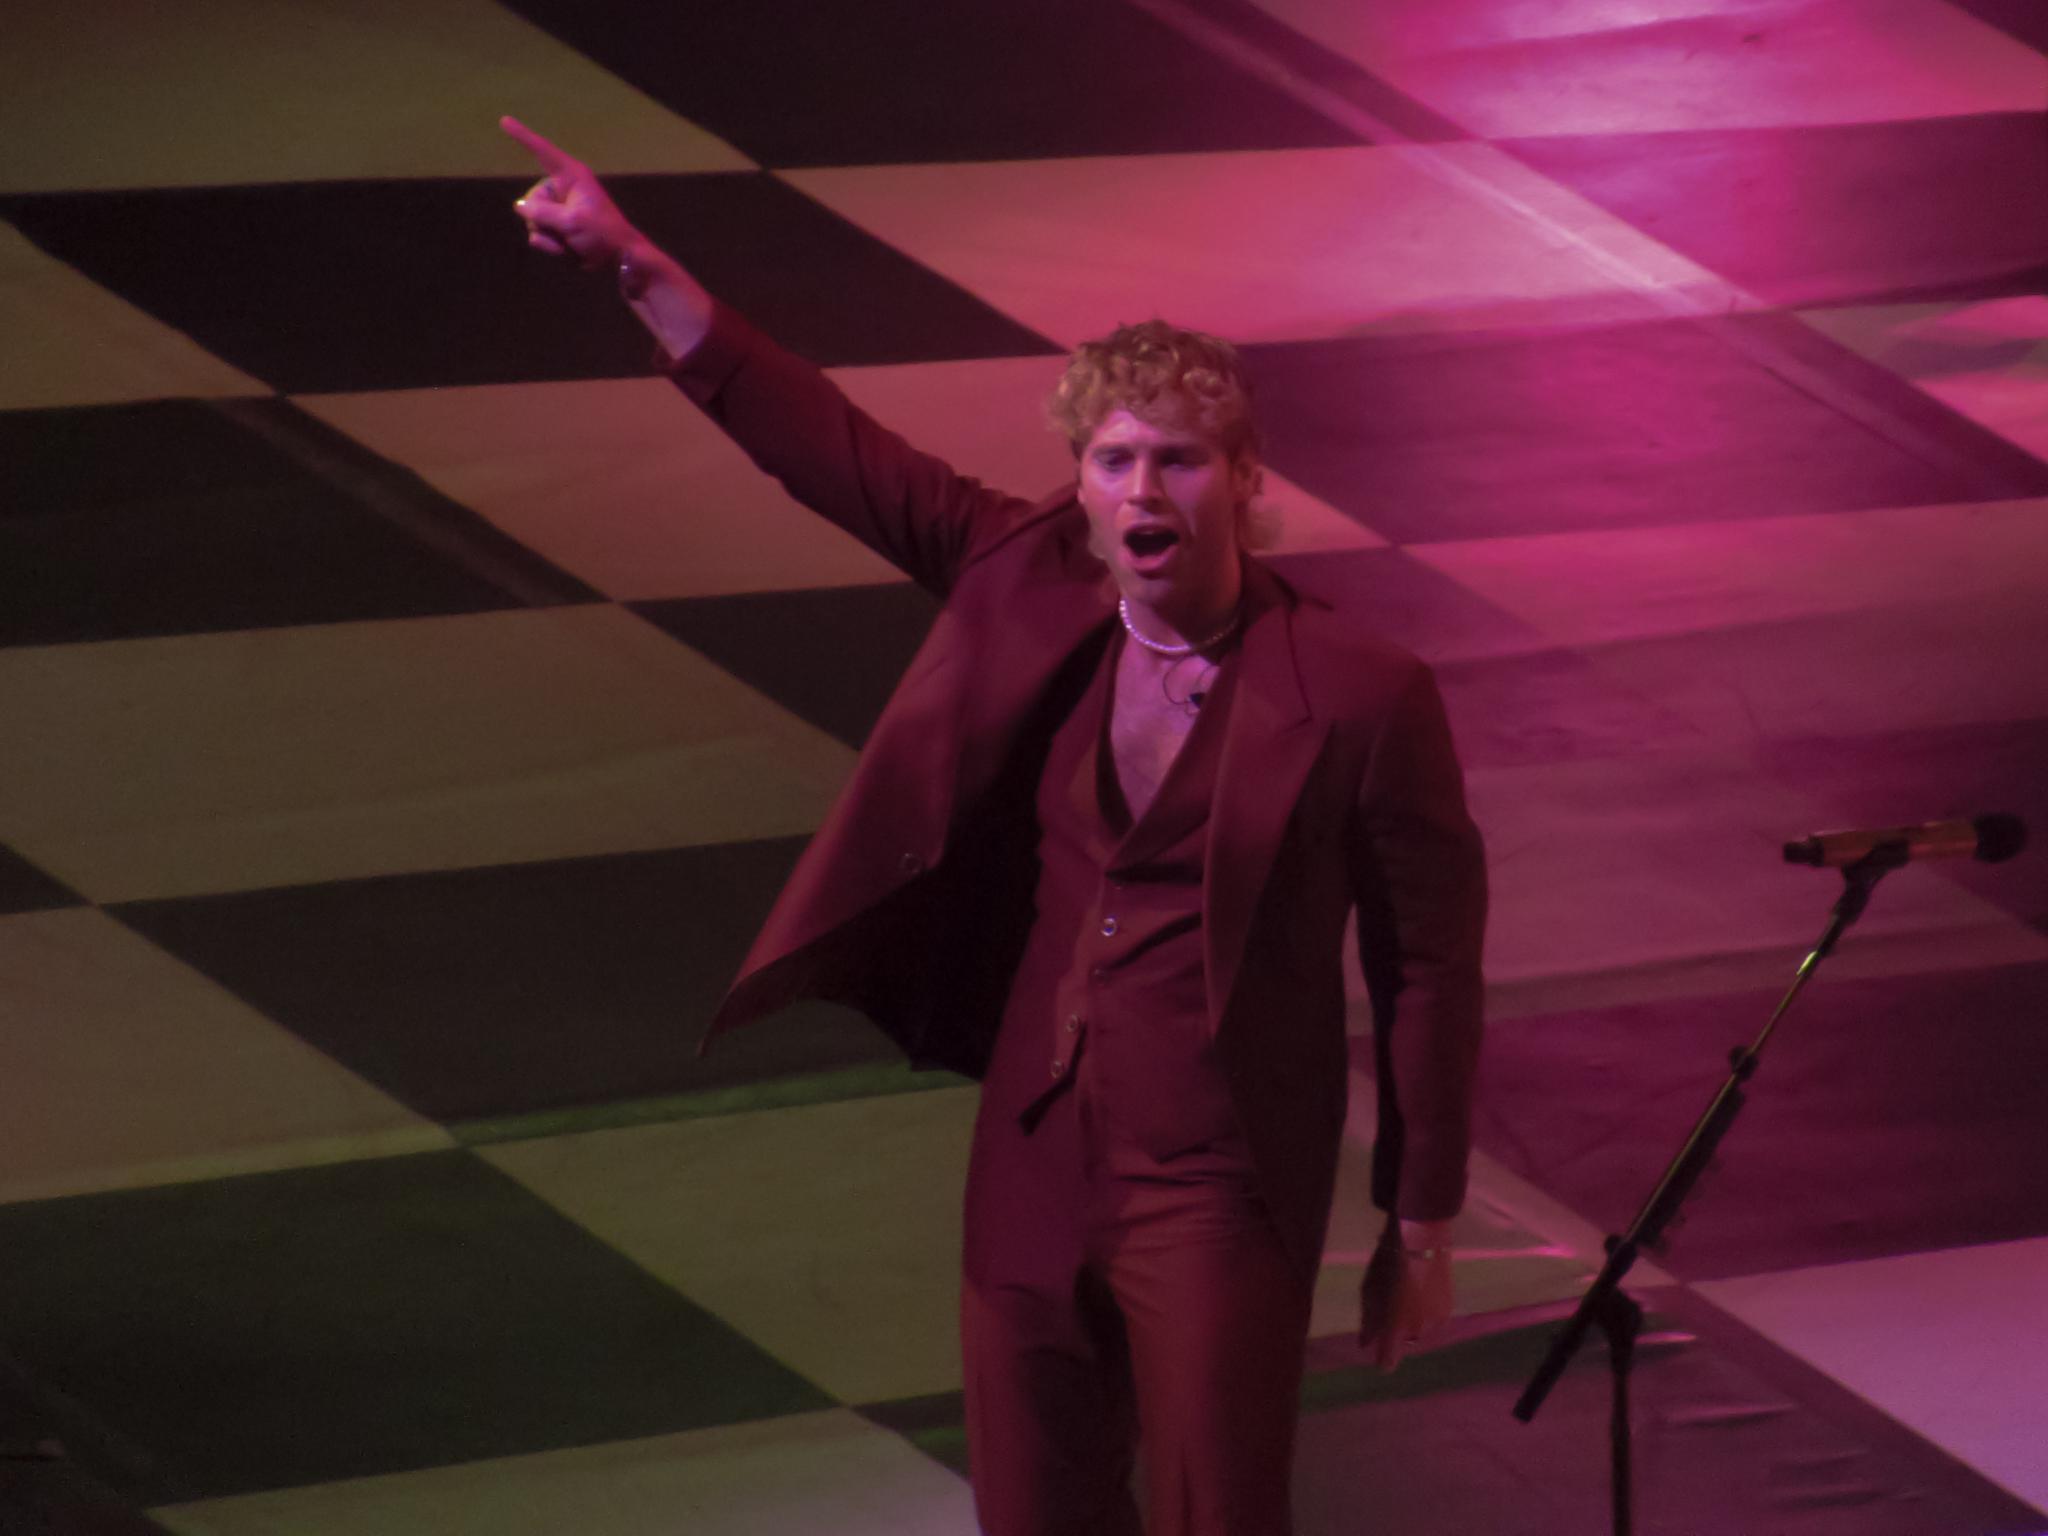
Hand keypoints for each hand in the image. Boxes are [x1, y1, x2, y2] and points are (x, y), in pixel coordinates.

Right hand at [501, 115, 640, 268]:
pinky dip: (550, 246)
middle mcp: (562, 188)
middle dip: (542, 220)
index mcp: (571, 175)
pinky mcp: (557, 226)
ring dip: (548, 236)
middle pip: (531, 200)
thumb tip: (520, 207)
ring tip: (571, 242)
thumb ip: (542, 212)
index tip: (504, 120)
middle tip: (567, 231)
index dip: (522, 136)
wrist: (619, 260)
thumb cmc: (603, 234)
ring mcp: (558, 208)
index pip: (542, 151)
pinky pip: (538, 234)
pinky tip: (568, 250)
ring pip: (532, 220)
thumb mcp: (572, 222)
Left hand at [1357, 1214, 1455, 1371]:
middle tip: (1392, 1304)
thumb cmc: (1387, 1263)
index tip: (1380, 1362)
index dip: (1384, 1361)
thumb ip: (1368, 1321)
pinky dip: (1427, 1309)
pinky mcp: (1449, 1308)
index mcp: (1395, 1327)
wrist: (1422, 1239)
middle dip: (1398, 1330)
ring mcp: (1436, 1319)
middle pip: (1405, 1340)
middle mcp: (1418, 1330)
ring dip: (1414, 1319)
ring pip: (1421, 1328)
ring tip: (1407, 1292)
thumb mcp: (1369, 1291)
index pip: (1388, 1359)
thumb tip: (1364, 1344)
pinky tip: (1421, 1289)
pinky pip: (1434, 1318)